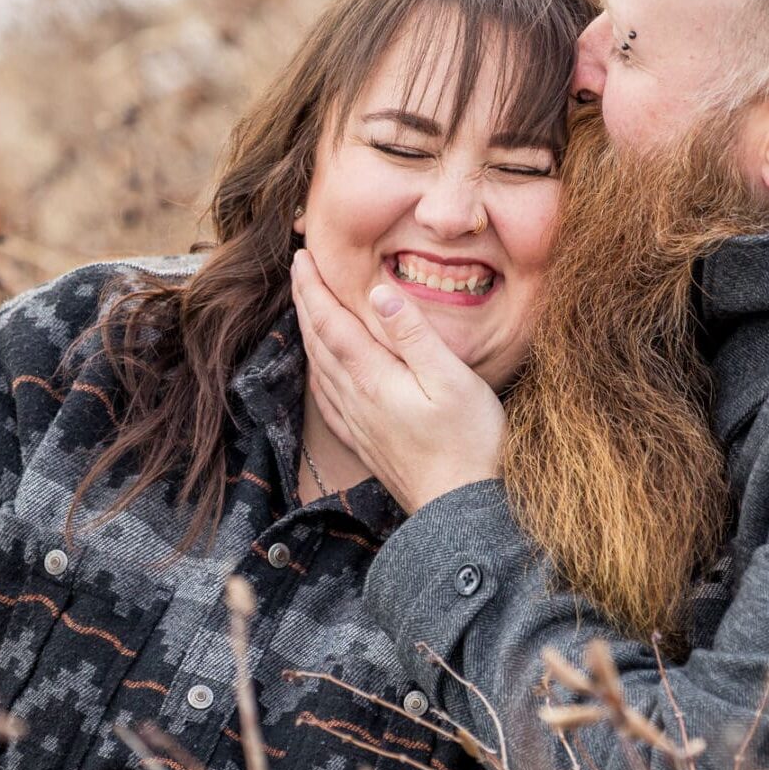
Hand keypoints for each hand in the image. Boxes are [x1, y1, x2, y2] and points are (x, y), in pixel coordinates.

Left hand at [290, 249, 505, 512]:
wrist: (463, 512)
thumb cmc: (469, 443)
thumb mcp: (451, 379)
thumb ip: (413, 334)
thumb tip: (378, 293)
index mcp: (373, 378)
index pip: (332, 322)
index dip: (314, 287)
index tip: (303, 256)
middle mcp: (356, 400)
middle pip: (318, 343)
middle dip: (305, 302)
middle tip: (298, 271)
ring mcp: (359, 425)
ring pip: (320, 370)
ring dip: (309, 334)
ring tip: (305, 309)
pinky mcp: (368, 444)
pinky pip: (329, 402)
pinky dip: (318, 375)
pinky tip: (320, 374)